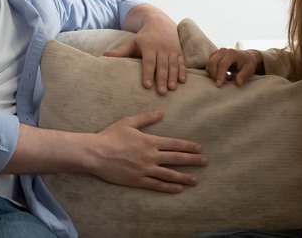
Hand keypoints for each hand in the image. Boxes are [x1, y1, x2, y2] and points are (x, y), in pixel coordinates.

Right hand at [89, 110, 206, 192]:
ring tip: (196, 180)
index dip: (188, 146)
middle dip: (192, 161)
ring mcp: (145, 170)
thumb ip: (146, 118)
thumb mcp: (128, 122)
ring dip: (184, 177)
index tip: (199, 148)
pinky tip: (178, 189)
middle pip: (176, 159)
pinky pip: (156, 185)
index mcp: (150, 141)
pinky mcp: (137, 180)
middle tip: (205, 162)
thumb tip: (161, 112)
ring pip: (169, 174)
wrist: (95, 153)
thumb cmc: (110, 136)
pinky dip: (169, 187)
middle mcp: (150, 156)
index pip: (174, 144)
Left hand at [103, 14, 185, 94]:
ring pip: (173, 65)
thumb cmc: (144, 37)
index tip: (147, 85)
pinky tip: (182, 81)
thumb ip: (120, 51)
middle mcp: (161, 48)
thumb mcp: (132, 42)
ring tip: (172, 89)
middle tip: (161, 92)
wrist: (161, 22)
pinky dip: (183, 71)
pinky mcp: (179, 52)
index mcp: (149, 46)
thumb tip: (103, 56)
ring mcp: (172, 50)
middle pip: (162, 65)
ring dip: (173, 77)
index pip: (148, 62)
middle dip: (162, 79)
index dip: (148, 73)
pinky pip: (182, 62)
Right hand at [205, 48, 261, 86]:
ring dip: (213, 74)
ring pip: (209, 64)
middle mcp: (223, 51)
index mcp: (232, 53)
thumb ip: (243, 76)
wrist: (246, 57)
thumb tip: (238, 83)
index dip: (220, 75)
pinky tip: (220, 76)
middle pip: (213, 63)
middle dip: (214, 75)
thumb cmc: (248, 63)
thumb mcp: (249, 69)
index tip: (219, 85)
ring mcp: (217, 52)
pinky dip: (211, 72)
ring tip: (223, 80)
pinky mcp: (213, 55)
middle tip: (220, 84)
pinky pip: (208, 64)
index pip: (223, 64)